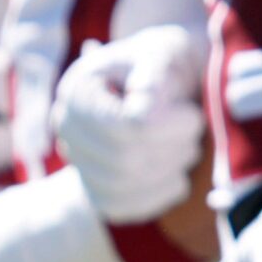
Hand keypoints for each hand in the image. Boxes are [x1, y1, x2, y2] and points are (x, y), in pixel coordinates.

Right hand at [52, 29, 208, 222]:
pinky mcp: (95, 188)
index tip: (193, 115)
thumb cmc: (164, 64)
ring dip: (167, 171)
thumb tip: (141, 114)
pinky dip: (158, 195)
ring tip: (188, 148)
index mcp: (78, 88)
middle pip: (120, 160)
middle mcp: (66, 125)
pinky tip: (178, 174)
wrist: (162, 84)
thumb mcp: (163, 55)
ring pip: (122, 185)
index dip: (164, 129)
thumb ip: (154, 77)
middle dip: (170, 150)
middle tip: (195, 131)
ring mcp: (77, 160)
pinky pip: (122, 206)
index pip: (118, 128)